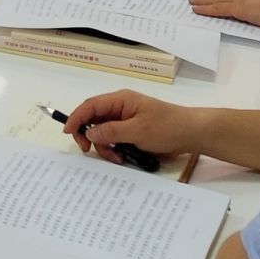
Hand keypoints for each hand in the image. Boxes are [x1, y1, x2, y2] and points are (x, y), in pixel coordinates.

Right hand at [62, 89, 202, 163]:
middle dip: (90, 136)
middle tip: (89, 151)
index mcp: (120, 100)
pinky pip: (114, 140)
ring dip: (105, 147)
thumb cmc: (166, 127)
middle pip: (94, 120)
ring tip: (116, 158)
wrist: (191, 134)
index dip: (76, 117)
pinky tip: (122, 157)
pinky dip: (114, 149)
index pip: (91, 106)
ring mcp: (126, 122)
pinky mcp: (132, 134)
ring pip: (103, 134)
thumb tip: (88, 132)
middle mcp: (120, 109)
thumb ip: (111, 132)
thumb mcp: (138, 130)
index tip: (67, 132)